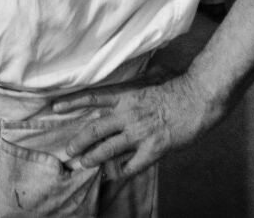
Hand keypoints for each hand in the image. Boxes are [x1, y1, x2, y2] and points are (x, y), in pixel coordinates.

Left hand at [53, 72, 219, 179]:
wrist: (198, 98)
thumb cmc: (178, 85)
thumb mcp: (151, 78)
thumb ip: (136, 84)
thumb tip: (131, 79)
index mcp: (126, 95)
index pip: (92, 98)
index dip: (72, 103)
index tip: (56, 107)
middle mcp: (128, 114)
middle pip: (95, 128)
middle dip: (79, 141)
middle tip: (68, 150)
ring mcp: (139, 132)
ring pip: (108, 148)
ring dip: (93, 157)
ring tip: (82, 164)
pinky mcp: (153, 148)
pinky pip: (132, 164)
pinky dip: (121, 171)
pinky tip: (114, 175)